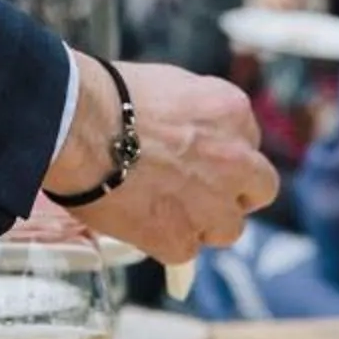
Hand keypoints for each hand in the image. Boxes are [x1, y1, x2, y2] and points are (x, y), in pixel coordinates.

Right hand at [46, 54, 272, 266]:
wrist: (77, 127)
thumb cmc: (107, 99)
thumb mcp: (169, 88)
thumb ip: (196, 118)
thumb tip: (191, 138)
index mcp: (232, 113)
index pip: (248, 145)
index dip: (224, 157)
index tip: (201, 160)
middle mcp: (236, 161)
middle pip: (260, 189)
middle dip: (235, 194)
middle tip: (202, 193)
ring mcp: (213, 205)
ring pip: (228, 228)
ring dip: (204, 223)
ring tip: (164, 209)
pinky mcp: (183, 240)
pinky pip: (185, 250)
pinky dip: (164, 240)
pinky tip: (138, 220)